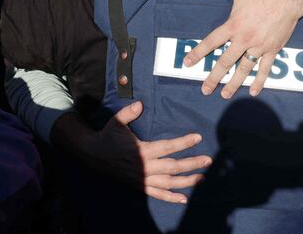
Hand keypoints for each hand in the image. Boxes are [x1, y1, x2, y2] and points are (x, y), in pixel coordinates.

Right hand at [61, 103, 211, 203]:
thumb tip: (140, 104)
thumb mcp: (116, 121)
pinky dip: (171, 197)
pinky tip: (184, 198)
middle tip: (208, 160)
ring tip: (202, 177)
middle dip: (192, 164)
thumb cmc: (108, 136)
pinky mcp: (139, 186)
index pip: (167, 147)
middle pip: (173, 166)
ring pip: (168, 182)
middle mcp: (145, 166)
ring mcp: (143, 178)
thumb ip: (129, 113)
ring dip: (187, 181)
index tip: (197, 137)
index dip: (183, 143)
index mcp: (141, 150)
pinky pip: (157, 194)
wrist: (93, 155)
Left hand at [183, 0, 302, 98]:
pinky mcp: (273, 49)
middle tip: (205, 89)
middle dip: (214, 77)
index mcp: (233, 25)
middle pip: (225, 62)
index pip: (211, 42)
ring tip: (224, 94)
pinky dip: (259, 81)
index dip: (198, 53)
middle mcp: (244, 39)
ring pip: (244, 69)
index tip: (188, 63)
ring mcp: (259, 46)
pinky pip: (265, 68)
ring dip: (234, 83)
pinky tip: (252, 92)